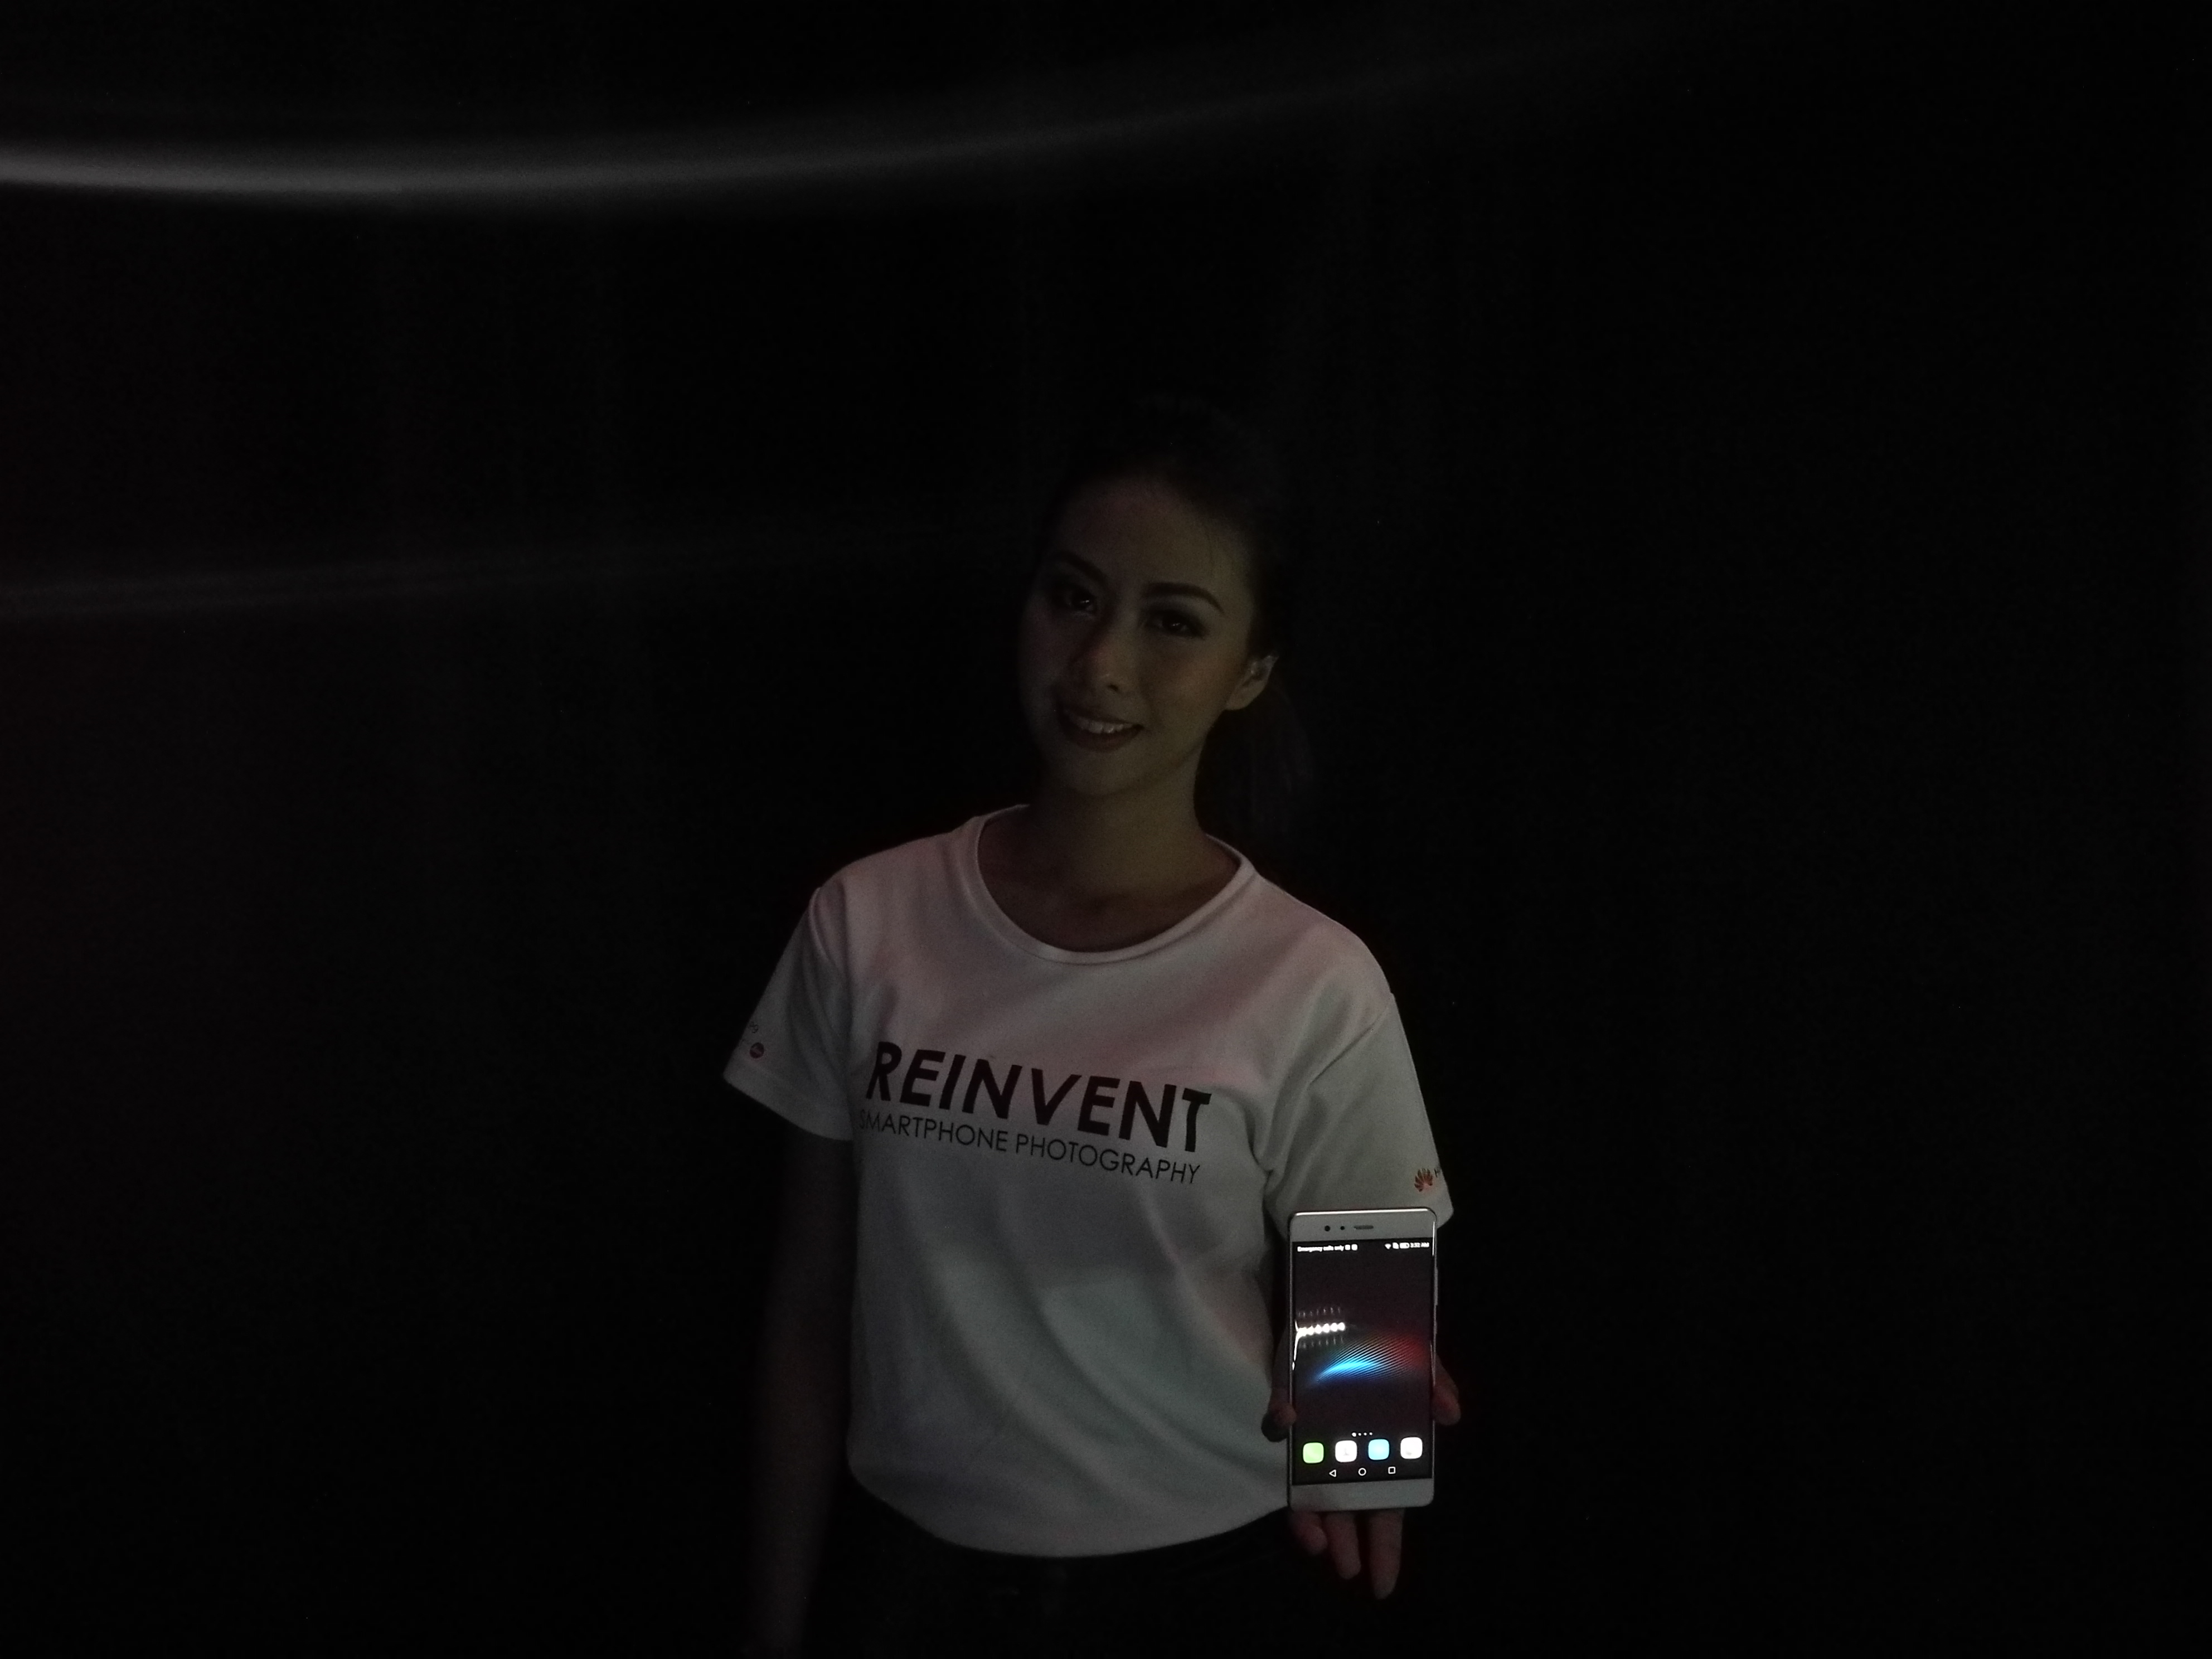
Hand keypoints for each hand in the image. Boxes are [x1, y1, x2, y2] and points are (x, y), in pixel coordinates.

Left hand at [1261, 1347, 1461, 1598]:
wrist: (1338, 1296)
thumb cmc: (1384, 1337)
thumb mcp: (1418, 1358)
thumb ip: (1435, 1382)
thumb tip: (1450, 1412)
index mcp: (1380, 1449)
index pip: (1385, 1506)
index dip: (1384, 1544)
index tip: (1381, 1579)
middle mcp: (1344, 1447)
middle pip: (1344, 1505)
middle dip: (1345, 1539)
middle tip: (1346, 1568)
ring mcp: (1313, 1429)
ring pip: (1306, 1482)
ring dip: (1309, 1513)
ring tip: (1317, 1542)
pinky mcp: (1286, 1397)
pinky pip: (1277, 1419)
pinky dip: (1280, 1422)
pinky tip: (1289, 1422)